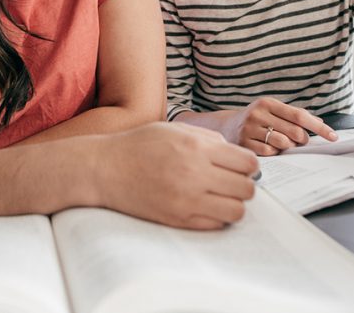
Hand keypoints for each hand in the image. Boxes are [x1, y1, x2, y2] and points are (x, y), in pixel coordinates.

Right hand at [97, 122, 258, 229]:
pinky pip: (216, 225)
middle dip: (244, 185)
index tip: (240, 167)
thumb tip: (238, 156)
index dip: (249, 166)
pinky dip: (216, 217)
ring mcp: (186, 200)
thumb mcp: (174, 130)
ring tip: (219, 197)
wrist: (104, 169)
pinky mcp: (177, 219)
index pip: (248, 163)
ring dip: (233, 204)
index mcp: (195, 147)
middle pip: (247, 188)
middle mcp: (194, 173)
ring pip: (236, 211)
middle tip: (230, 183)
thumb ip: (208, 139)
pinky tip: (203, 206)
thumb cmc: (139, 145)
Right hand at [227, 97, 337, 154]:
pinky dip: (275, 153)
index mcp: (267, 103)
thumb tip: (320, 122)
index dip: (318, 127)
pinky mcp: (244, 144)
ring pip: (283, 143)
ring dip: (288, 147)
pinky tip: (269, 148)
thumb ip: (294, 115)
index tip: (333, 136)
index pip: (299, 115)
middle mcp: (257, 114)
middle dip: (303, 139)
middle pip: (294, 131)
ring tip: (282, 143)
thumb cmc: (255, 119)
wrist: (225, 127)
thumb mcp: (271, 111)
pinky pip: (270, 153)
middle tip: (300, 141)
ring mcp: (249, 129)